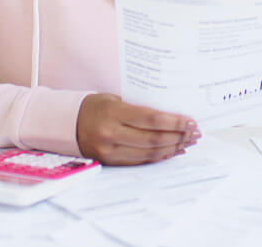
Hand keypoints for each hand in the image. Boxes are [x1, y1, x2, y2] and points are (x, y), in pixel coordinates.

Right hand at [76, 93, 199, 164]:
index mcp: (113, 114)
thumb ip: (137, 107)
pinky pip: (141, 161)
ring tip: (188, 142)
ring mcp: (111, 151)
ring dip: (173, 148)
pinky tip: (173, 151)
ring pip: (150, 153)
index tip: (190, 121)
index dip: (173, 122)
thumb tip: (169, 113)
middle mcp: (112, 134)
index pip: (151, 119)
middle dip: (178, 136)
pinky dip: (160, 156)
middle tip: (195, 133)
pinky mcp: (111, 162)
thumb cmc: (94, 106)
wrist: (67, 123)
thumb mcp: (114, 99)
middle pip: (154, 139)